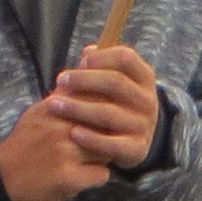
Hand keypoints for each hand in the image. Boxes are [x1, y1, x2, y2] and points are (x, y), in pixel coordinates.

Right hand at [0, 91, 118, 200]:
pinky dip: (95, 177)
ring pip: (109, 149)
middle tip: (96, 143)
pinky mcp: (67, 177)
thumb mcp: (39, 112)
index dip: (107, 109)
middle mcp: (60, 126)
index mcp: (54, 108)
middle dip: (107, 134)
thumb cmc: (26, 144)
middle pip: (107, 124)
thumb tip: (87, 64)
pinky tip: (81, 176)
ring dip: (103, 156)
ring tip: (85, 160)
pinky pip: (102, 174)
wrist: (2, 180)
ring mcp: (64, 152)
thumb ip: (64, 94)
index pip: (97, 98)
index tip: (102, 119)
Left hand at [50, 42, 161, 170]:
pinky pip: (113, 144)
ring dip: (78, 108)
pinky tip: (73, 133)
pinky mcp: (137, 149)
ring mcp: (144, 126)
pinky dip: (92, 139)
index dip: (102, 57)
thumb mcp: (110, 86)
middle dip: (84, 80)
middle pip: (116, 82)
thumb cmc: (111, 105)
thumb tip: (88, 51)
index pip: (126, 58)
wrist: (129, 143)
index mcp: (144, 79)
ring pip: (109, 113)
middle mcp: (148, 101)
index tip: (81, 62)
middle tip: (60, 81)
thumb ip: (98, 69)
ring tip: (53, 105)